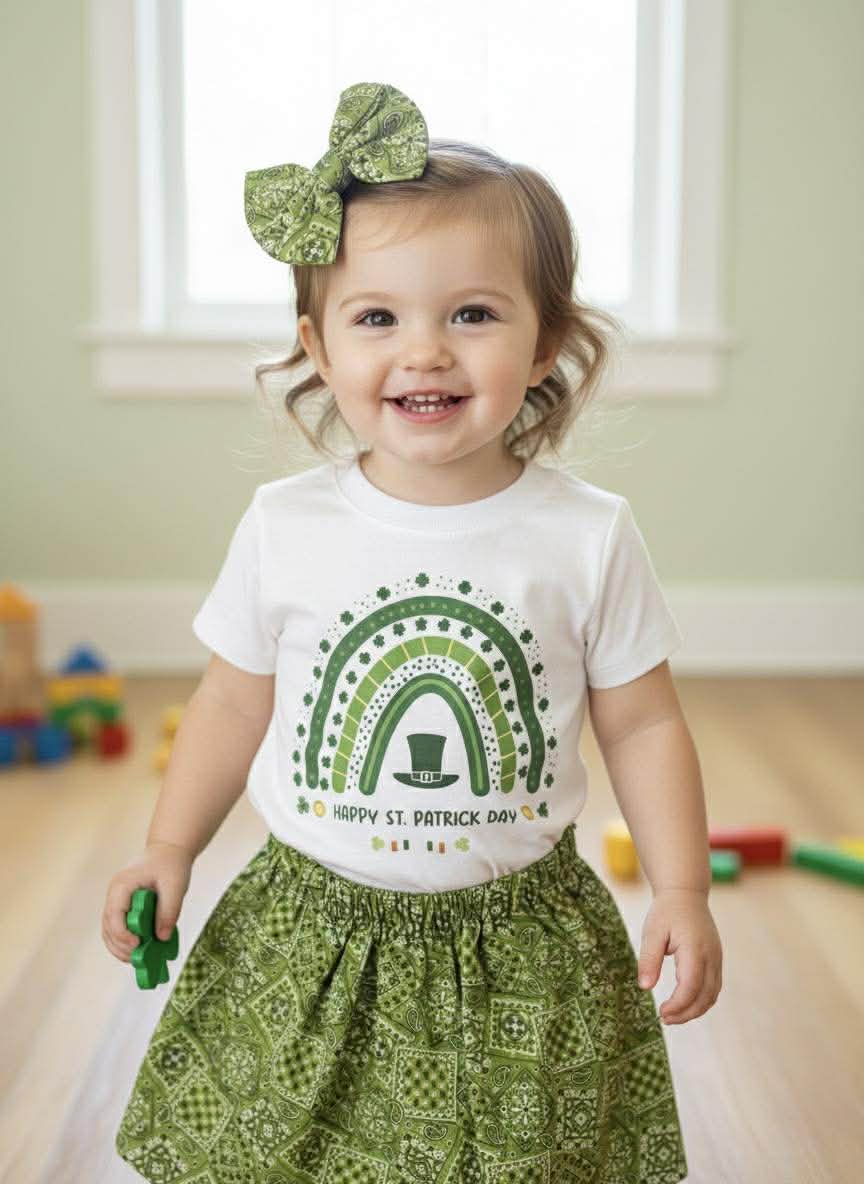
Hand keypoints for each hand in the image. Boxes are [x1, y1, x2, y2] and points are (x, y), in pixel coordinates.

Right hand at [102, 841, 193, 963]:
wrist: (168, 850)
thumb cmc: (171, 865)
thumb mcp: (175, 886)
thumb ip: (168, 911)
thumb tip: (161, 938)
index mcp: (122, 885)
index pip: (114, 914)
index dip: (123, 933)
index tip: (138, 944)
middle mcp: (114, 893)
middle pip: (108, 926)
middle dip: (120, 946)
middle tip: (138, 958)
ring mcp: (116, 900)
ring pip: (109, 930)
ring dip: (120, 947)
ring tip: (138, 959)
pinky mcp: (123, 906)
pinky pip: (118, 927)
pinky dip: (125, 940)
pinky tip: (139, 949)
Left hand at [637, 888, 722, 1023]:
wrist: (686, 894)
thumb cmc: (666, 912)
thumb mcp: (652, 932)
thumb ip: (649, 959)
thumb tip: (645, 987)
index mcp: (695, 949)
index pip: (691, 986)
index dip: (678, 1005)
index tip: (661, 1013)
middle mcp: (711, 957)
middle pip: (705, 996)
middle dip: (686, 1013)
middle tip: (665, 1019)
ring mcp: (717, 959)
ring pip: (712, 994)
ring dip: (695, 1010)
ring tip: (673, 1015)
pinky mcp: (717, 960)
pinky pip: (714, 987)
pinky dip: (701, 1000)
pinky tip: (684, 1003)